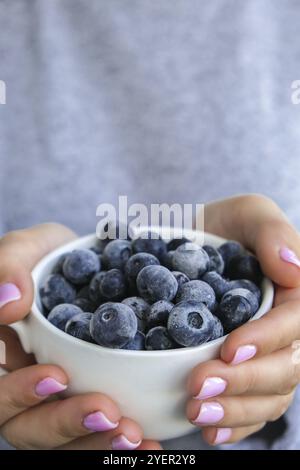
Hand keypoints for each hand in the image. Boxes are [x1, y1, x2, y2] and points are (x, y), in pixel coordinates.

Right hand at [0, 224, 160, 449]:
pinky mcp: (91, 399)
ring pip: (64, 441)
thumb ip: (8, 267)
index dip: (20, 393)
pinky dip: (120, 444)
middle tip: (107, 413)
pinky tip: (148, 444)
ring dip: (97, 444)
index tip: (57, 376)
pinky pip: (99, 434)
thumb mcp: (25, 249)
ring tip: (133, 435)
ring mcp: (58, 398)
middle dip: (65, 425)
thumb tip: (10, 301)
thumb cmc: (46, 257)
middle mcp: (23, 385)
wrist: (88, 265)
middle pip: (27, 427)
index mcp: (1, 355)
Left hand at [186, 194, 299, 444]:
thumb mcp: (246, 213)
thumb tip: (293, 269)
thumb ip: (272, 232)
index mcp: (296, 293)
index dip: (267, 339)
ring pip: (271, 395)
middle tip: (198, 388)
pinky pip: (255, 408)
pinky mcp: (247, 371)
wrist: (192, 246)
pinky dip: (236, 424)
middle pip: (285, 367)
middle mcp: (288, 329)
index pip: (295, 323)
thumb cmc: (222, 227)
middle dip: (244, 382)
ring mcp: (270, 354)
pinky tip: (210, 432)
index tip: (229, 348)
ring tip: (196, 413)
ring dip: (236, 410)